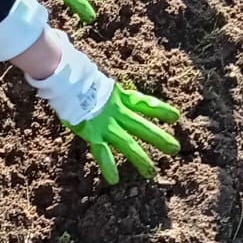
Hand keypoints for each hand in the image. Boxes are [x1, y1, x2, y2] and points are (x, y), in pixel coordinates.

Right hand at [27, 33, 179, 183]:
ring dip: (140, 158)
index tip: (176, 117)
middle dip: (159, 138)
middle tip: (176, 149)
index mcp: (119, 96)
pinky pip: (102, 152)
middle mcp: (117, 112)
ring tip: (151, 172)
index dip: (161, 109)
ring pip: (128, 143)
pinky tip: (114, 180)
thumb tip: (89, 62)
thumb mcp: (92, 78)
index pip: (145, 103)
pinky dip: (108, 166)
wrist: (65, 76)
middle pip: (143, 126)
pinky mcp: (93, 133)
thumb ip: (95, 80)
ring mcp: (106, 124)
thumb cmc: (74, 75)